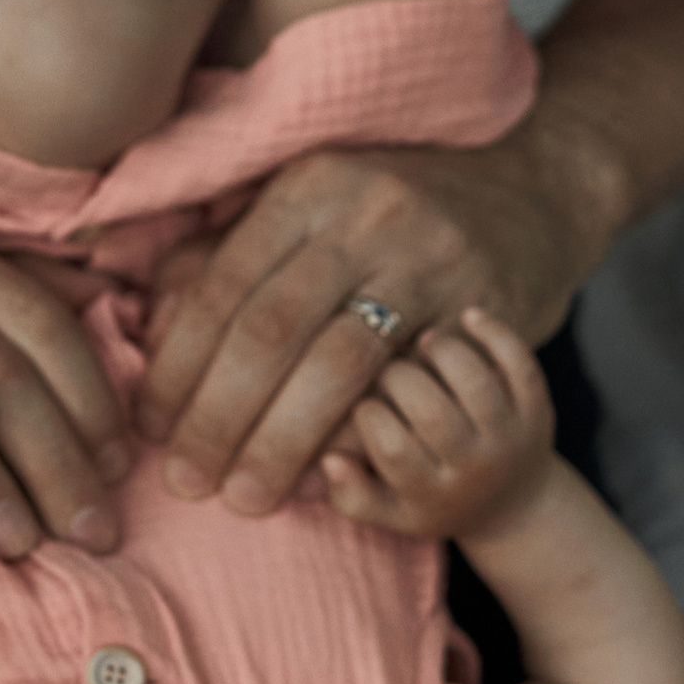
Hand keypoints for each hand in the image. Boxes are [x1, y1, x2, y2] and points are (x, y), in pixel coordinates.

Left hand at [137, 127, 596, 513]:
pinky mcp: (478, 309)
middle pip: (271, 329)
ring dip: (281, 441)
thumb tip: (156, 326)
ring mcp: (428, 261)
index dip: (180, 364)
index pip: (224, 286)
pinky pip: (406, 389)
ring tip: (244, 496)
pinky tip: (321, 477)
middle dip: (219, 415)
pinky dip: (356, 440)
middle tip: (186, 481)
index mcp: (309, 187)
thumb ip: (230, 255)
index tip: (151, 426)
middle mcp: (365, 216)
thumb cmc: (393, 209)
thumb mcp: (312, 205)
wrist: (532, 187)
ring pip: (336, 366)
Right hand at [322, 310, 557, 538]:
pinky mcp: (538, 409)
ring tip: (421, 344)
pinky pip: (520, 362)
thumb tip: (329, 458)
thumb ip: (351, 494)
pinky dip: (495, 332)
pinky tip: (467, 316)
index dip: (366, 413)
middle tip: (388, 368)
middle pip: (431, 411)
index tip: (364, 402)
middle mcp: (475, 469)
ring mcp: (510, 437)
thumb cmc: (437, 500)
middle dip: (397, 377)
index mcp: (434, 494)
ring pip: (474, 380)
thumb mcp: (392, 512)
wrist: (515, 505)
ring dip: (440, 350)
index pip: (391, 447)